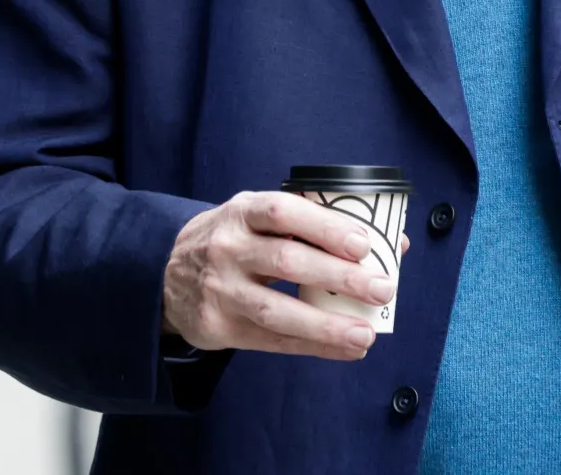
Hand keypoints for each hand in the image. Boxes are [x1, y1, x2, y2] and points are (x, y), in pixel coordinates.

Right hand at [162, 191, 401, 360]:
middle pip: (286, 261)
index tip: (364, 244)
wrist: (167, 272)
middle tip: (381, 288)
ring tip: (365, 333)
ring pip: (276, 310)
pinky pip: (271, 341)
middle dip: (338, 276)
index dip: (325, 227)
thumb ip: (315, 224)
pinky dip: (312, 346)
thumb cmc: (233, 240)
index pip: (284, 212)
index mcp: (243, 212)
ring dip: (326, 324)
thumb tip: (393, 241)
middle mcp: (227, 247)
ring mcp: (220, 289)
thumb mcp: (258, 217)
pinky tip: (344, 348)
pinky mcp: (218, 326)